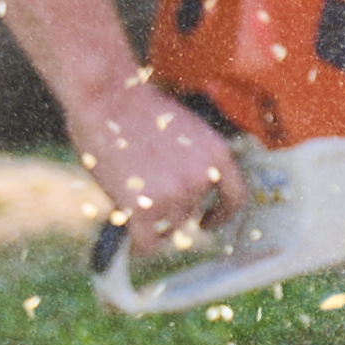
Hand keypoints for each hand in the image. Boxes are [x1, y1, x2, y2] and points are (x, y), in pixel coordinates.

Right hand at [66, 68, 237, 238]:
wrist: (109, 98)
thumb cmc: (137, 108)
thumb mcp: (183, 130)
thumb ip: (190, 160)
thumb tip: (184, 191)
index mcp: (218, 154)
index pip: (235, 198)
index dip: (221, 215)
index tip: (208, 222)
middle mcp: (202, 177)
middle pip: (190, 214)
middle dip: (169, 210)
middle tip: (145, 200)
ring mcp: (175, 194)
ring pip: (167, 227)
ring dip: (150, 223)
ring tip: (129, 202)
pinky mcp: (145, 207)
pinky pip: (147, 243)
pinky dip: (139, 246)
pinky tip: (128, 241)